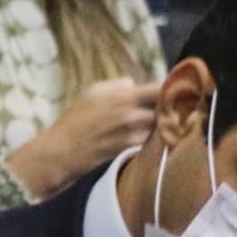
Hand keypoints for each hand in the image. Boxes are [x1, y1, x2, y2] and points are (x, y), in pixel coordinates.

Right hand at [7, 77, 161, 198]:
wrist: (62, 151)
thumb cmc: (75, 120)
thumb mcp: (92, 93)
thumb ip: (117, 85)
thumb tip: (136, 84)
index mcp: (122, 96)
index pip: (159, 88)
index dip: (169, 89)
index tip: (173, 90)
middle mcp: (131, 115)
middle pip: (164, 109)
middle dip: (168, 109)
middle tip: (169, 109)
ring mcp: (132, 134)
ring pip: (159, 126)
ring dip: (160, 125)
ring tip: (157, 124)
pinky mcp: (132, 151)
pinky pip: (150, 142)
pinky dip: (151, 139)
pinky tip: (146, 138)